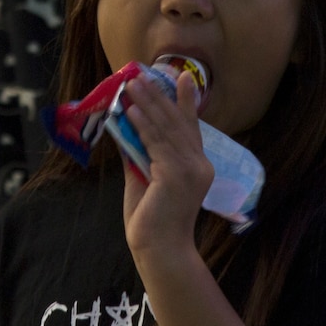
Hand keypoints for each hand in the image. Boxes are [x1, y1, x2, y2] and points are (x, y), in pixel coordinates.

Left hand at [120, 73, 214, 268]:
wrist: (159, 249)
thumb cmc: (152, 221)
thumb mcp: (144, 180)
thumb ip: (140, 155)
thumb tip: (125, 129)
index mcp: (199, 167)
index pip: (191, 128)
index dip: (186, 102)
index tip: (183, 78)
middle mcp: (200, 165)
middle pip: (177, 123)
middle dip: (158, 97)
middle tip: (141, 76)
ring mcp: (190, 169)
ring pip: (165, 129)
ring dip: (146, 105)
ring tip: (132, 86)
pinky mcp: (175, 174)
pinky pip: (155, 143)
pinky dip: (141, 125)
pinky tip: (130, 111)